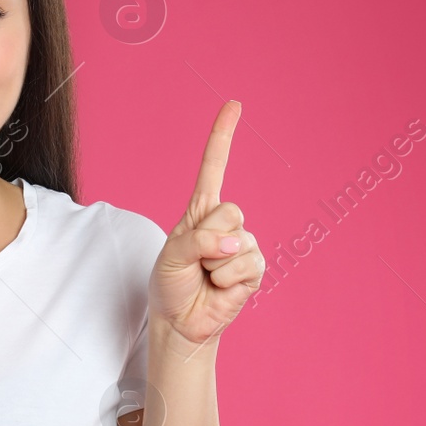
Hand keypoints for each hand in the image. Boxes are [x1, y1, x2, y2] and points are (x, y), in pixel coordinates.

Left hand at [148, 100, 265, 349]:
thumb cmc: (171, 284)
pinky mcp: (255, 268)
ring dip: (214, 265)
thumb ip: (198, 241)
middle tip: (196, 261)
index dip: (223, 136)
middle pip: (229, 210)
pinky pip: (245, 264)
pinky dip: (227, 280)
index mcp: (200, 211)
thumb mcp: (171, 256)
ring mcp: (243, 244)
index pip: (214, 167)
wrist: (181, 321)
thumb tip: (234, 243)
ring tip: (206, 277)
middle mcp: (225, 223)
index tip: (234, 104)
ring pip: (236, 242)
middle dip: (207, 238)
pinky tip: (219, 288)